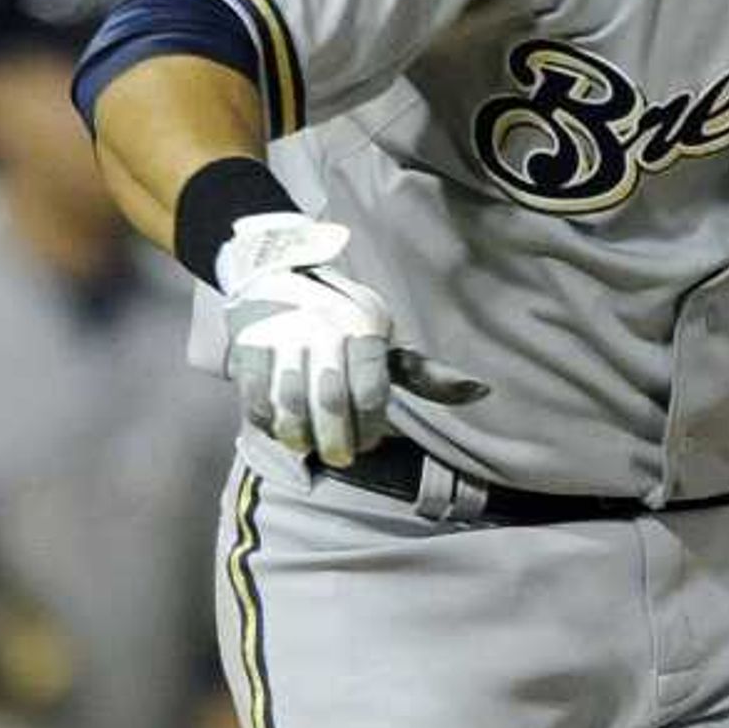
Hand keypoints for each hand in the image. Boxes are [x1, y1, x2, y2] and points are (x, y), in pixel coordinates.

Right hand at [214, 213, 485, 465]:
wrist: (278, 271)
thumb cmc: (343, 317)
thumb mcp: (384, 335)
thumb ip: (422, 373)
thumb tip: (480, 392)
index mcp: (362, 324)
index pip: (371, 388)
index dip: (373, 424)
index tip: (371, 440)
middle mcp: (322, 327)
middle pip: (331, 400)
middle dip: (339, 439)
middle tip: (343, 457)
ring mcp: (282, 337)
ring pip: (290, 404)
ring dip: (302, 436)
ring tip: (311, 447)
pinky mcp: (247, 347)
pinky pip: (254, 398)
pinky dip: (267, 422)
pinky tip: (281, 430)